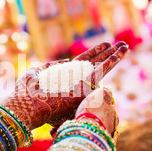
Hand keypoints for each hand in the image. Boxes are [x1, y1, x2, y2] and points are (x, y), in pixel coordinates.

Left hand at [2, 42, 127, 129]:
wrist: (26, 106)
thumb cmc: (27, 93)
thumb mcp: (38, 74)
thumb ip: (51, 66)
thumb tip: (65, 61)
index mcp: (65, 77)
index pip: (84, 62)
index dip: (95, 53)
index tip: (105, 44)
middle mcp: (76, 81)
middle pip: (96, 63)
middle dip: (108, 53)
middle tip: (121, 44)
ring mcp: (81, 84)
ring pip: (102, 67)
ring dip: (115, 55)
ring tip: (125, 46)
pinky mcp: (85, 88)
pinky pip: (102, 71)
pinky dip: (113, 61)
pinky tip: (122, 52)